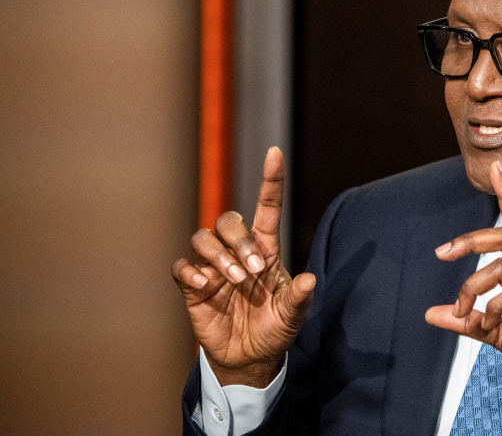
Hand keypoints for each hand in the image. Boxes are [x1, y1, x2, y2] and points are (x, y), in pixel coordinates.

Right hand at [171, 147, 315, 386]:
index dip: (270, 180)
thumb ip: (300, 299)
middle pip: (229, 220)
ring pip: (203, 237)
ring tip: (234, 280)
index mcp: (266, 250)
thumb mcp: (293, 316)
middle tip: (252, 271)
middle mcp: (238, 252)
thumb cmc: (275, 329)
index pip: (268, 207)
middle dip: (240, 240)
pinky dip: (191, 270)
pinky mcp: (194, 287)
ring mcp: (214, 267)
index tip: (275, 152)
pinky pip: (183, 266)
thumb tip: (309, 280)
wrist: (251, 358)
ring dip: (218, 254)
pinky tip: (206, 285)